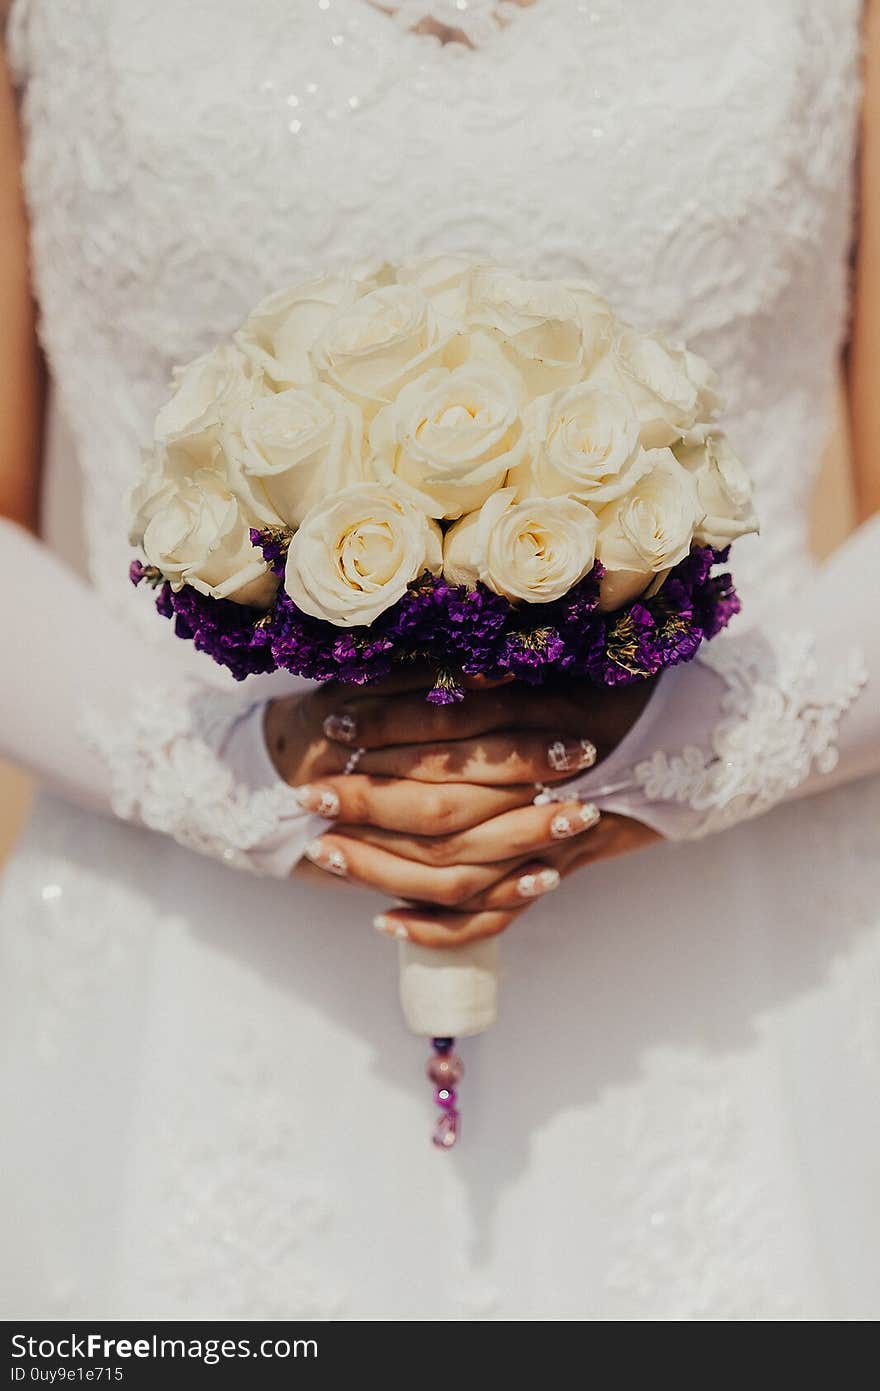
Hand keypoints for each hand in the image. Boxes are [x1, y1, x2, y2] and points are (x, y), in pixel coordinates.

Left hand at [293, 676, 658, 941]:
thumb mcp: (562, 663)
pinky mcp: (558, 873)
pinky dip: (438, 926)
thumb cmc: (624, 692)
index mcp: (544, 723)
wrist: (697, 741)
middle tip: (312, 794)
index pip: (446, 730)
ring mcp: (552, 840)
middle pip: (440, 805)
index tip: (331, 725)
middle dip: (368, 800)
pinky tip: (385, 923)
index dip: (384, 728)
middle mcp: (545, 787)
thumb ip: (495, 669)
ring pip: (456, 867)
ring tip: (326, 852)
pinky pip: (494, 914)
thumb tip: (426, 662)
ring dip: (384, 864)